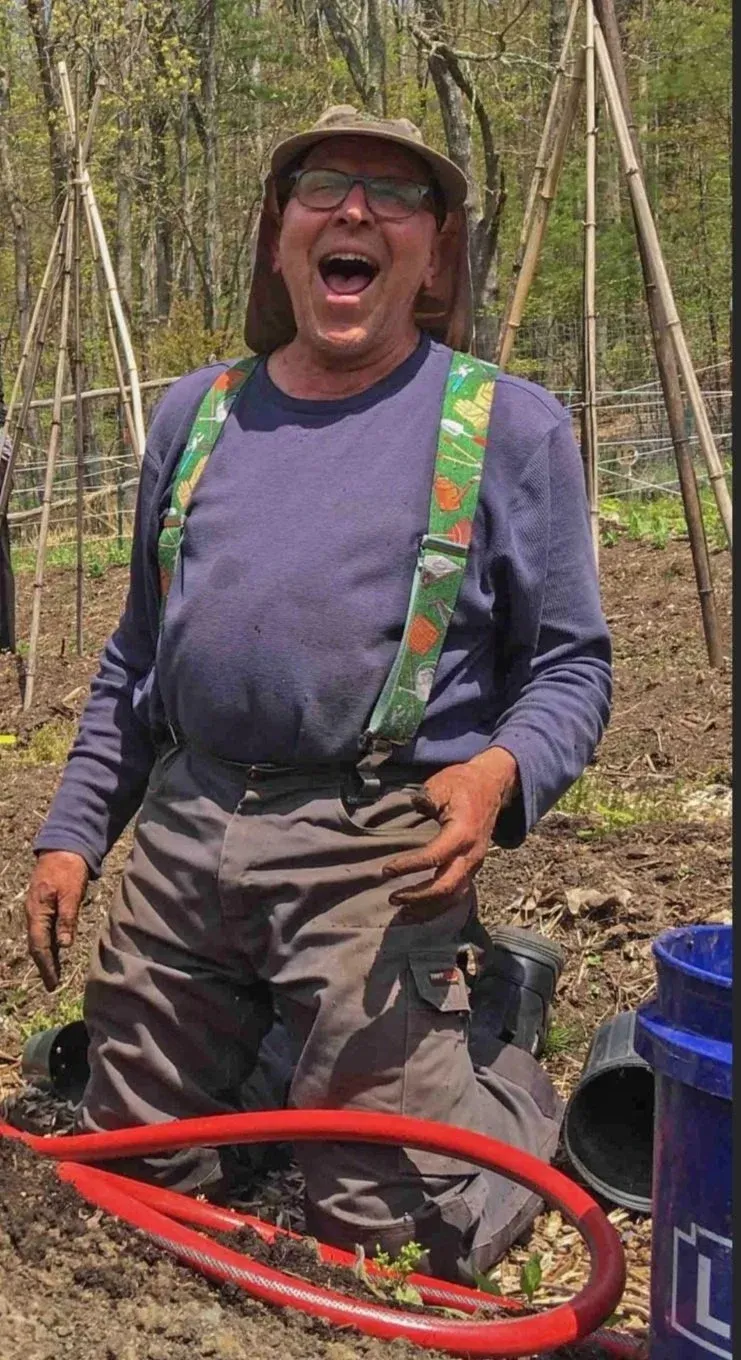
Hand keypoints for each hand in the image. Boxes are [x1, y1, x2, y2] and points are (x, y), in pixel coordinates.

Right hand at [25, 851, 89, 991]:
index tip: (52, 983)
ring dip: (46, 957)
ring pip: (39, 938)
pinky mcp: (42, 905)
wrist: (62, 848)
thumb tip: (64, 945)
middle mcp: (33, 913)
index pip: (40, 945)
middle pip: (37, 945)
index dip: (46, 966)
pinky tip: (56, 951)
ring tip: (53, 974)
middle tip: (52, 985)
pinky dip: (48, 943)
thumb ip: (67, 919)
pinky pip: (42, 929)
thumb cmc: (68, 870)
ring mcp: (36, 909)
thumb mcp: (72, 894)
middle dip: (44, 966)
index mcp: (38, 911)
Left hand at [382, 747, 518, 906]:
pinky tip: (420, 911)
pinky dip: (439, 906)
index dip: (409, 866)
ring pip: (454, 897)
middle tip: (393, 898)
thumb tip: (414, 807)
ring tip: (404, 914)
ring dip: (428, 908)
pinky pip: (458, 894)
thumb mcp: (442, 784)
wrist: (491, 785)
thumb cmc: (463, 784)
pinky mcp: (472, 867)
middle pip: (446, 887)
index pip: (434, 857)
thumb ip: (427, 798)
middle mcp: (471, 854)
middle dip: (418, 897)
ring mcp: (475, 863)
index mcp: (463, 833)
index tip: (386, 870)